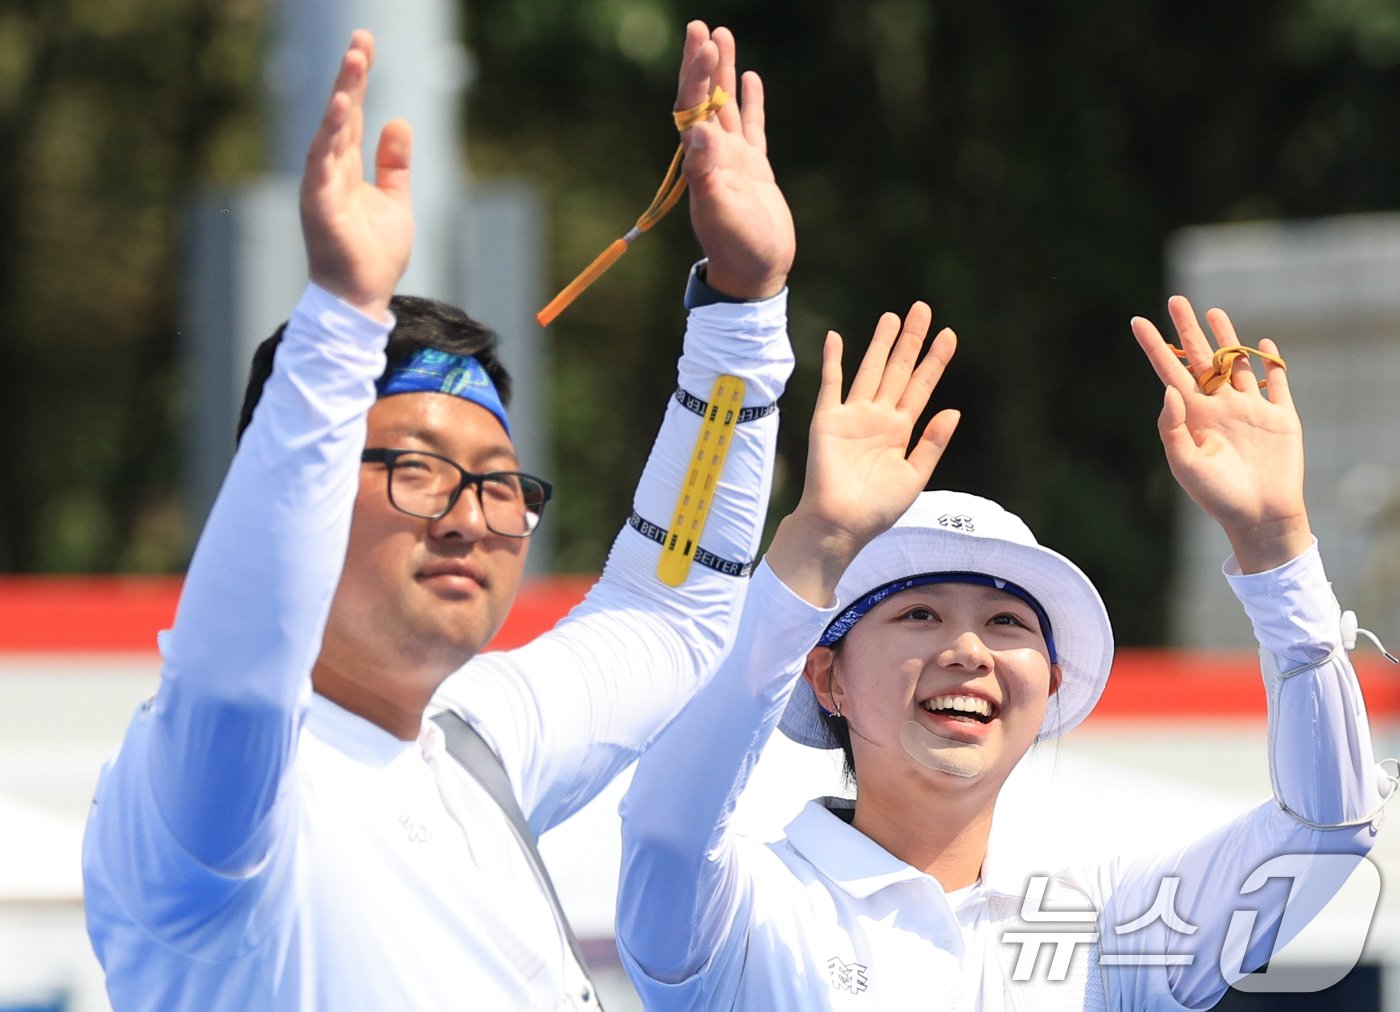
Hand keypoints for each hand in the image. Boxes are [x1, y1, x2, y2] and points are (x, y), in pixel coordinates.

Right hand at [300, 30, 413, 320]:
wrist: (363, 297)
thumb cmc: (374, 253)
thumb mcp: (395, 200)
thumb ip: (393, 164)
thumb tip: (397, 121)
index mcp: (345, 167)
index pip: (352, 114)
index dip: (358, 80)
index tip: (364, 45)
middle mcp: (328, 170)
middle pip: (340, 114)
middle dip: (350, 77)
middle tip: (361, 41)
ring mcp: (321, 185)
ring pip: (330, 131)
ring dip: (341, 96)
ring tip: (354, 63)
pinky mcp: (320, 204)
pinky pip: (323, 163)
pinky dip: (330, 135)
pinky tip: (340, 109)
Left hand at [675, 22, 793, 300]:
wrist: (757, 272)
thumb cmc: (738, 247)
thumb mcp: (721, 211)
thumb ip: (707, 173)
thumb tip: (698, 132)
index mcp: (701, 161)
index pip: (692, 108)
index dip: (695, 75)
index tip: (700, 43)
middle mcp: (713, 156)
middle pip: (702, 99)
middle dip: (701, 63)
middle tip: (700, 26)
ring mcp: (734, 160)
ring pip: (725, 106)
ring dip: (722, 73)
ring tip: (722, 35)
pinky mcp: (755, 169)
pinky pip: (751, 126)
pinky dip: (750, 102)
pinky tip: (751, 77)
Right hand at [767, 304, 959, 604]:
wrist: (840, 524)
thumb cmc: (877, 510)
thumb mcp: (915, 477)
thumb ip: (932, 443)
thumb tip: (953, 410)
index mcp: (901, 431)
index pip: (922, 386)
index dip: (935, 360)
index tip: (949, 334)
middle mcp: (878, 417)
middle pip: (899, 369)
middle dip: (911, 340)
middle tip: (923, 308)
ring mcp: (852, 416)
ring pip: (870, 370)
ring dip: (881, 343)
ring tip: (892, 316)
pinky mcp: (828, 420)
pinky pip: (831, 384)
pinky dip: (834, 361)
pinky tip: (838, 337)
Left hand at [1132, 296, 1310, 572]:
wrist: (1258, 516)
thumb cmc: (1216, 495)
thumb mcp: (1184, 464)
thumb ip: (1172, 428)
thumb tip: (1169, 389)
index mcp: (1194, 416)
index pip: (1169, 372)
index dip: (1155, 347)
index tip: (1137, 322)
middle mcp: (1220, 407)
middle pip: (1202, 359)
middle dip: (1189, 331)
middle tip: (1176, 300)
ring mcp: (1250, 410)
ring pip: (1237, 364)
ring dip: (1228, 338)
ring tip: (1214, 312)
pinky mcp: (1281, 417)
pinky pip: (1276, 384)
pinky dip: (1271, 363)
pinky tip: (1263, 343)